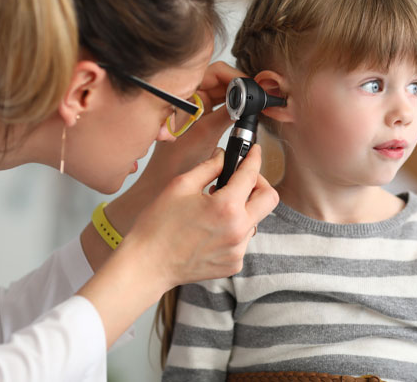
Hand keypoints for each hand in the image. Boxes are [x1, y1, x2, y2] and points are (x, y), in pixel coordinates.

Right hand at [78, 144, 276, 346]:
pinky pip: (243, 240)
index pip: (251, 174)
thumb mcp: (181, 186)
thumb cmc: (158, 225)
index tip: (254, 151)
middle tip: (241, 180)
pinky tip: (211, 229)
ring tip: (216, 209)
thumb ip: (209, 167)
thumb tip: (224, 157)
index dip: (254, 158)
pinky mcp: (233, 264)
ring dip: (243, 209)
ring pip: (255, 220)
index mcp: (226, 207)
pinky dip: (233, 230)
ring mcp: (238, 250)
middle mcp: (238, 230)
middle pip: (269, 199)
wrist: (147, 265)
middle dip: (259, 184)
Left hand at [139, 61, 244, 187]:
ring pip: (225, 94)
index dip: (236, 76)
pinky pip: (224, 108)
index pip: (216, 72)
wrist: (164, 181)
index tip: (251, 87)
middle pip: (223, 81)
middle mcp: (191, 96)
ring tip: (252, 107)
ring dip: (240, 99)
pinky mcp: (204, 119)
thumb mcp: (205, 134)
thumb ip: (227, 114)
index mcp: (184, 92)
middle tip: (256, 97)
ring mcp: (198, 108)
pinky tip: (243, 116)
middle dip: (241, 87)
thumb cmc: (172, 161)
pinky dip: (235, 110)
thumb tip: (246, 101)